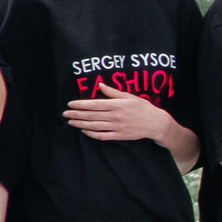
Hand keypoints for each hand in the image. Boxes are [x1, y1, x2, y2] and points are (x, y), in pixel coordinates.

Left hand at [65, 82, 181, 143]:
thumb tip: (100, 85)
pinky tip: (84, 131)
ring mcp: (116, 127)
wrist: (156, 124)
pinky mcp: (119, 136)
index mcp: (117, 105)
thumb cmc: (143, 108)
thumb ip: (113, 92)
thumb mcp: (130, 97)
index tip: (70, 104)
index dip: (81, 105)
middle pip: (91, 116)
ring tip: (71, 122)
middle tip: (65, 114)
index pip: (94, 105)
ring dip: (80, 124)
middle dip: (76, 114)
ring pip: (94, 126)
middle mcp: (115, 116)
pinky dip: (91, 134)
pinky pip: (102, 136)